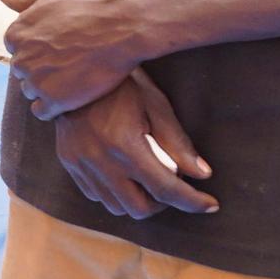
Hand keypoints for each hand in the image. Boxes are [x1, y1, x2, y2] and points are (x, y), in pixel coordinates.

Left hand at [0, 0, 167, 119]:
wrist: (123, 26)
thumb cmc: (90, 6)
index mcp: (16, 33)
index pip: (15, 47)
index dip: (36, 47)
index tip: (56, 45)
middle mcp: (21, 58)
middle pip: (22, 69)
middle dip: (39, 67)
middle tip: (67, 62)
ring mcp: (37, 81)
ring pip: (30, 90)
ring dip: (45, 87)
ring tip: (71, 78)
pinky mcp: (56, 100)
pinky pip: (41, 111)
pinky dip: (52, 107)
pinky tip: (68, 99)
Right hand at [44, 73, 214, 218]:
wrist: (74, 70)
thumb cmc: (121, 83)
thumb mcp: (155, 105)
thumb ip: (177, 143)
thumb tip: (202, 174)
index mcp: (124, 145)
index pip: (165, 189)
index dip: (192, 201)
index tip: (210, 205)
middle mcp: (100, 161)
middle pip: (139, 208)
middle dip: (162, 203)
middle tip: (172, 185)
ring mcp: (80, 164)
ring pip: (115, 206)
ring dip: (137, 200)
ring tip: (147, 179)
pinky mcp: (68, 162)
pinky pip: (95, 194)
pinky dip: (115, 193)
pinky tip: (123, 174)